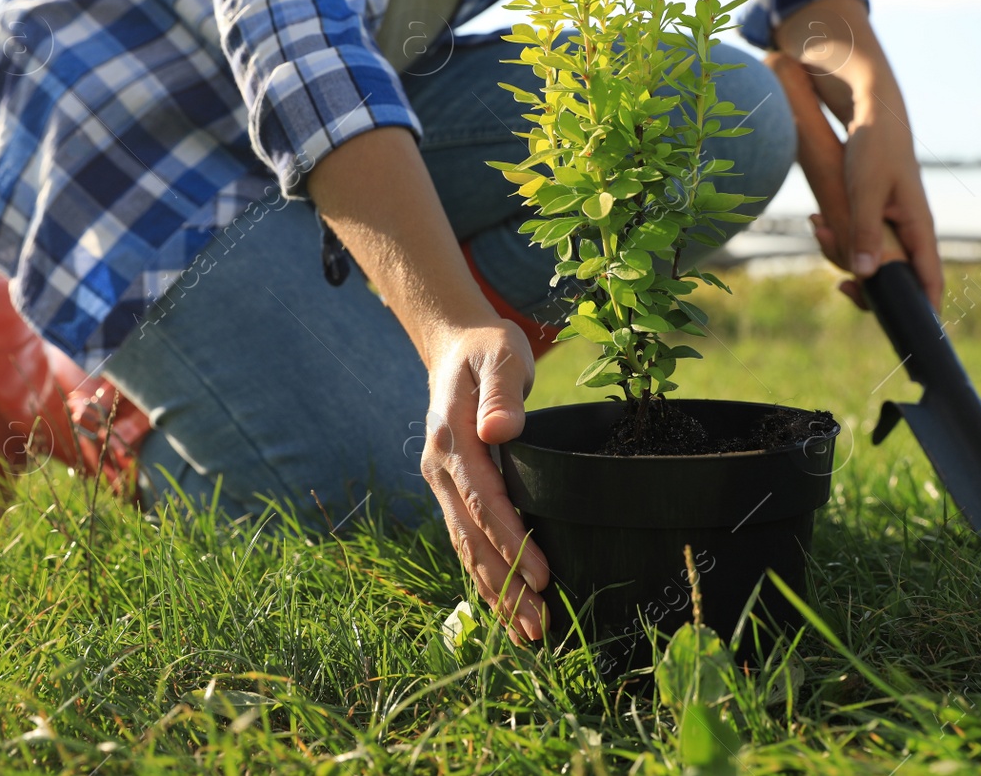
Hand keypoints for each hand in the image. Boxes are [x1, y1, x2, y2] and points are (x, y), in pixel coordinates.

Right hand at [421, 321, 549, 640]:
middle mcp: (440, 469)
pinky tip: (507, 607)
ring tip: (528, 633)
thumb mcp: (500, 354)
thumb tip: (499, 430)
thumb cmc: (487, 350)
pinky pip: (467, 541)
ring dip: (496, 592)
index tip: (540, 575)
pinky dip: (485, 576)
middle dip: (506, 585)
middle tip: (539, 627)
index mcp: (452, 439)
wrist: (455, 348)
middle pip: (473, 537)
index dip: (511, 540)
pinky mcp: (451, 492)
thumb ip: (501, 391)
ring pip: (467, 548)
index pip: (484, 499)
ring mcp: (442, 484)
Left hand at [770, 0, 942, 309]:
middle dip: (859, 280)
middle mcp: (908, 233)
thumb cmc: (874, 147)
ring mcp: (889, 227)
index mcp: (918, 228)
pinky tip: (815, 223)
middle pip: (890, 280)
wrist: (870, 113)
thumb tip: (866, 276)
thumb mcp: (864, 189)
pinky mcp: (870, 218)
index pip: (930, 283)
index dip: (923, 314)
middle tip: (837, 278)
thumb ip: (864, 232)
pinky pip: (852, 242)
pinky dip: (832, 238)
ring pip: (865, 262)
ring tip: (816, 227)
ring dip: (837, 252)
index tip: (912, 339)